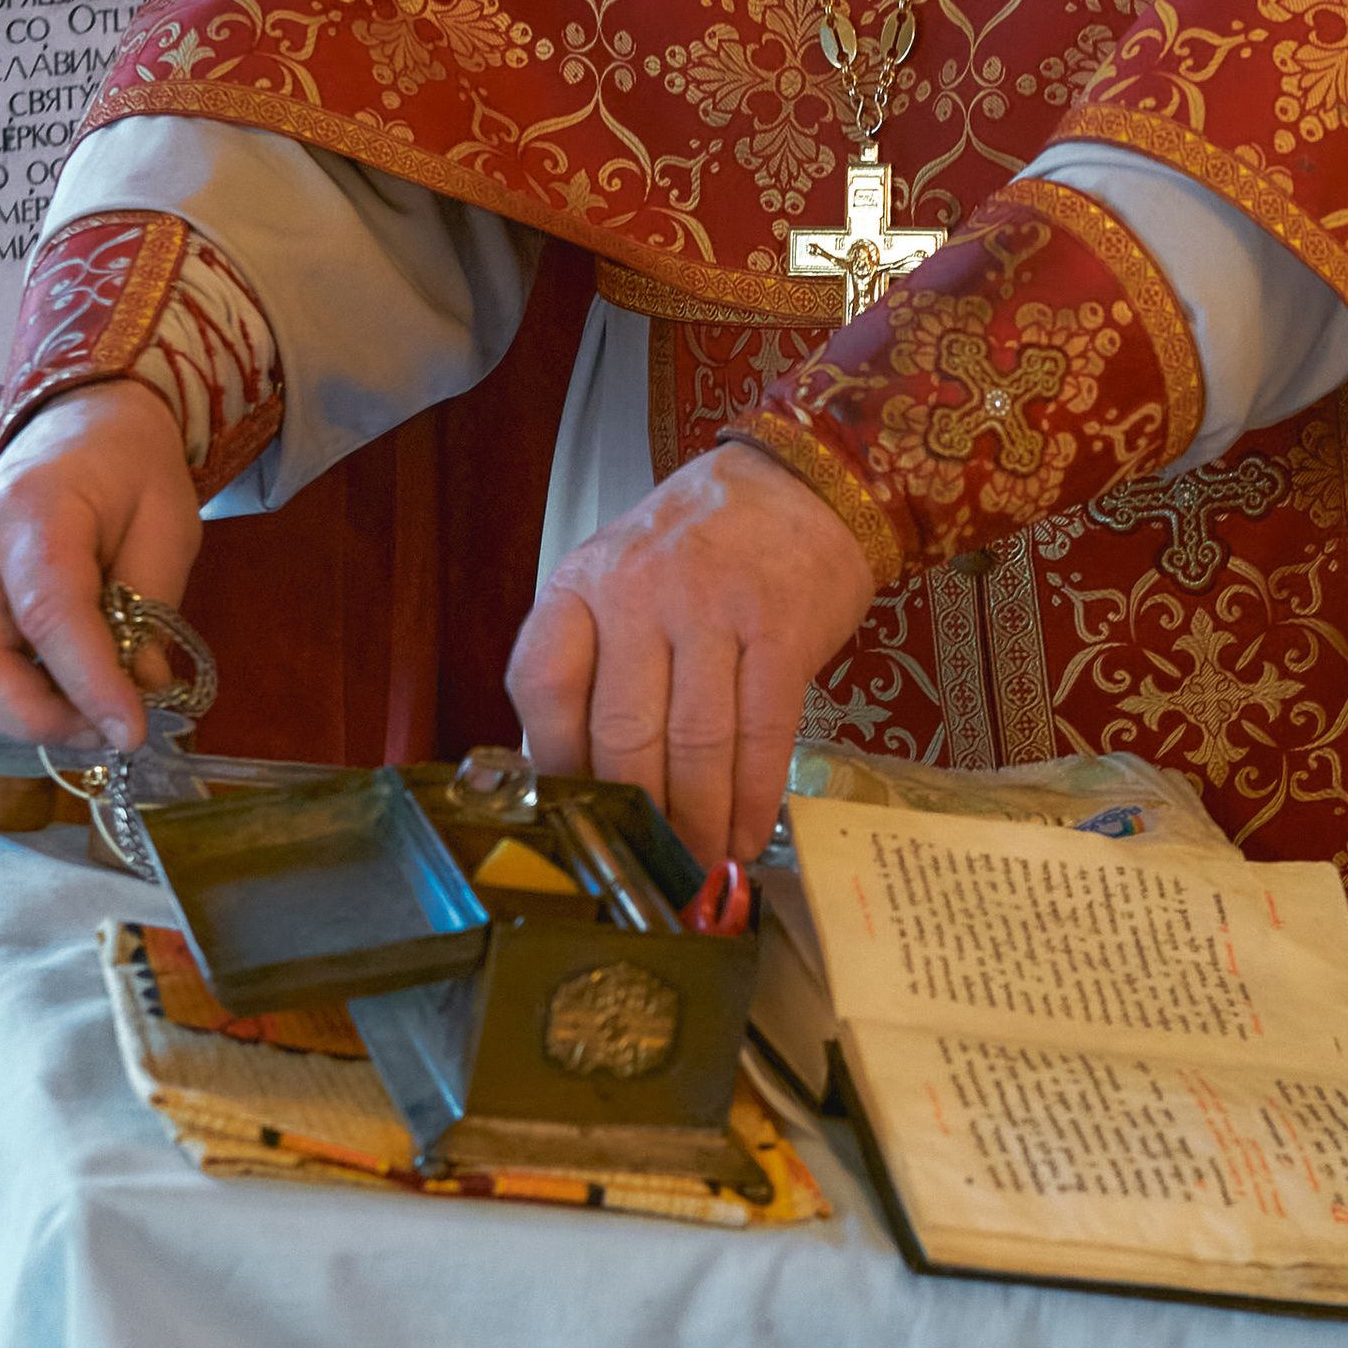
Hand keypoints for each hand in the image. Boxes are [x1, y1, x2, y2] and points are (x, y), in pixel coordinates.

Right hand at [0, 382, 199, 749]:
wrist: (81, 426)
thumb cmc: (131, 471)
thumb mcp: (168, 524)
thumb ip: (152, 607)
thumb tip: (142, 691)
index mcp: (35, 510)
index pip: (50, 611)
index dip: (88, 683)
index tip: (130, 731)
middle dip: (35, 716)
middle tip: (104, 731)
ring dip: (18, 718)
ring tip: (86, 717)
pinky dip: (3, 706)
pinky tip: (56, 699)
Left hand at [506, 446, 876, 869]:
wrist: (803, 482)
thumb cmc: (702, 545)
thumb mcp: (621, 579)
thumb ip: (592, 662)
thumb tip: (572, 777)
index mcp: (584, 583)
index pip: (544, 684)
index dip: (556, 764)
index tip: (577, 816)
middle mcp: (641, 591)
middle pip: (624, 733)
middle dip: (638, 814)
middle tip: (648, 865)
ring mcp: (714, 608)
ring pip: (695, 745)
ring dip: (698, 819)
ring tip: (700, 860)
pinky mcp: (781, 629)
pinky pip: (762, 733)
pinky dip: (753, 796)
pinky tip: (746, 830)